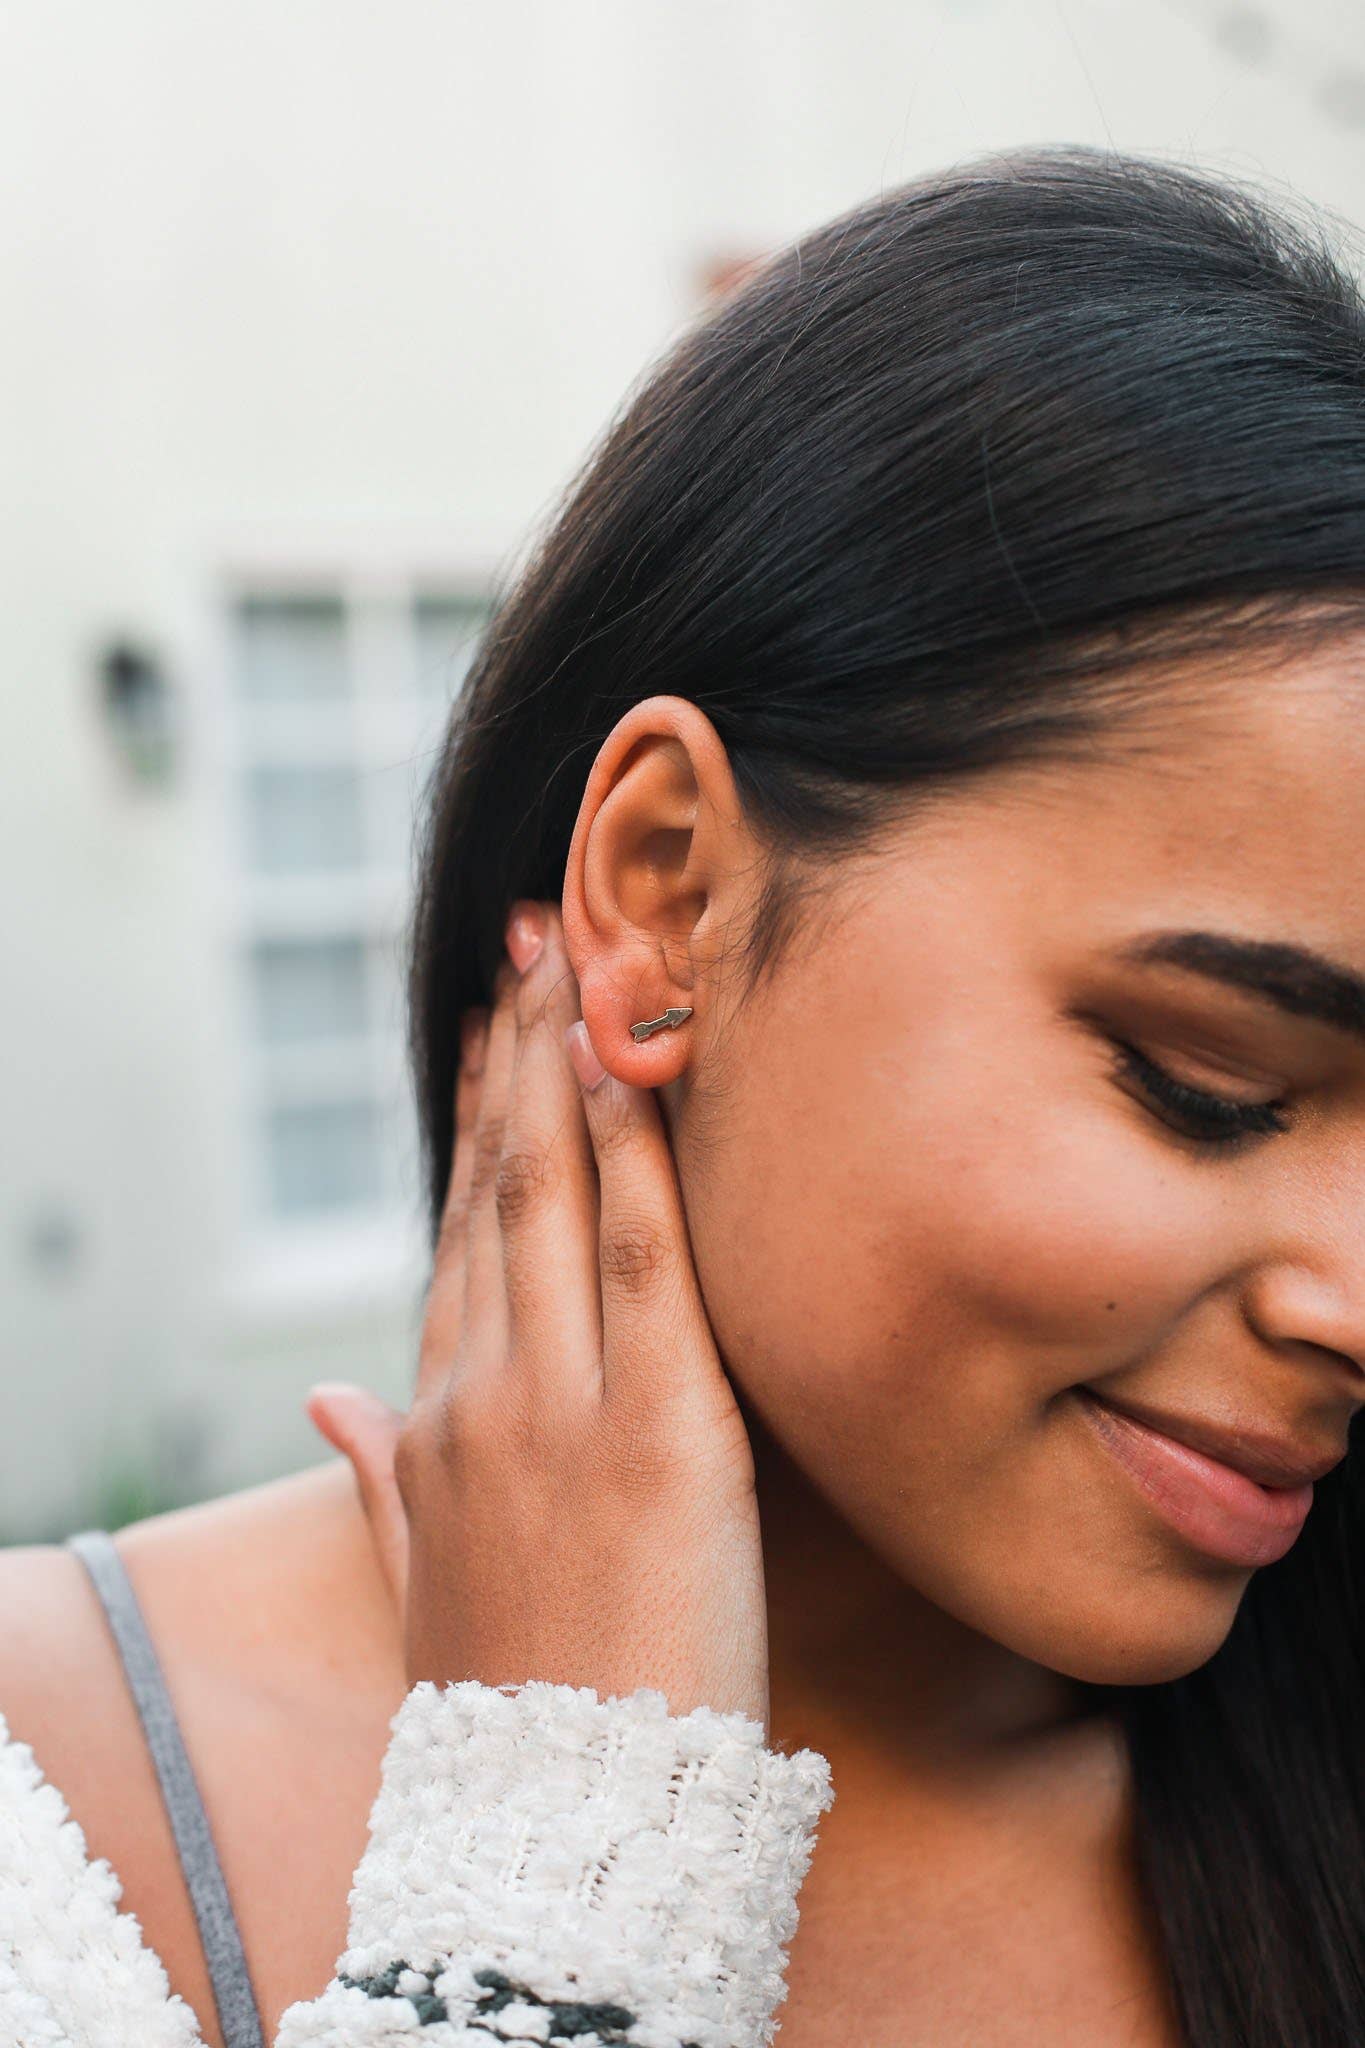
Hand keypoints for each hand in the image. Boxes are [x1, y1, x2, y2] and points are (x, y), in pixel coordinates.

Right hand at [307, 900, 769, 1727]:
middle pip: (499, 1183)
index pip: (456, 1229)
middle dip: (516, 1050)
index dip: (472, 1119)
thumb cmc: (506, 1698)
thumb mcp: (417, 1575)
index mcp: (437, 1416)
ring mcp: (565, 1401)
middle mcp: (487, 1386)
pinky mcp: (662, 1431)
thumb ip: (370, 1475)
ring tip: (584, 952)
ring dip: (568, 1062)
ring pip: (557, 1193)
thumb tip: (323, 1404)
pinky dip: (637, 1152)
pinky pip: (644, 1259)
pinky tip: (639, 1062)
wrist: (558, 1825)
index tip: (491, 1028)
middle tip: (537, 935)